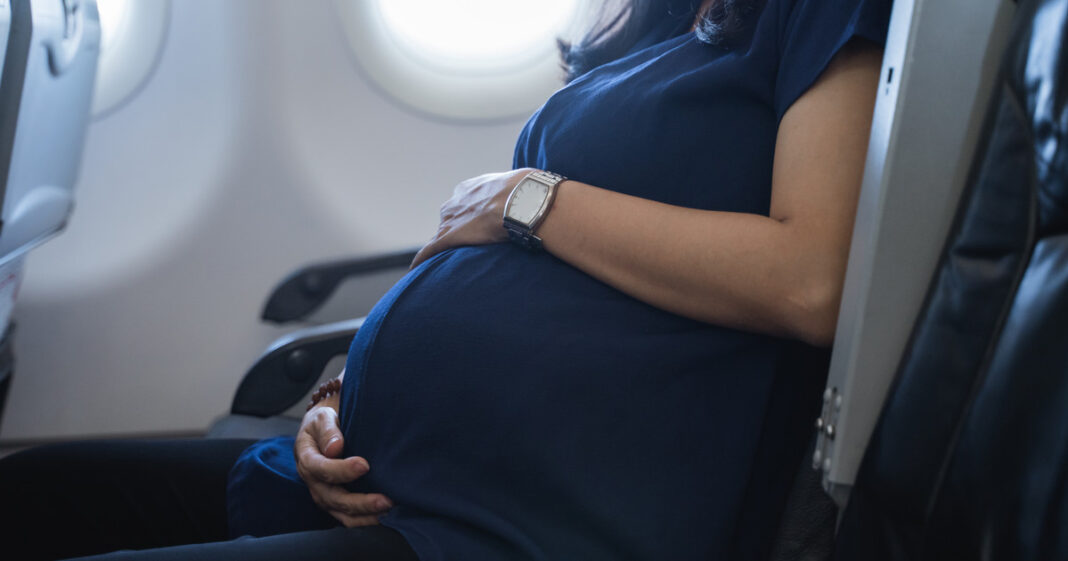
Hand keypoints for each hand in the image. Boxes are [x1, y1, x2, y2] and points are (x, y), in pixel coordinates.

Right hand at [294, 398, 392, 526]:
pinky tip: (385, 515)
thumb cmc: (324, 423)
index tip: (364, 465)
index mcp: (307, 459)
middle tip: (385, 500)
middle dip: (360, 502)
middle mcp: (314, 482)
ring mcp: (324, 495)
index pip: (320, 469)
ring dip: (366, 515)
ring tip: (388, 510)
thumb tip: (334, 448)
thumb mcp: (322, 418)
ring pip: (342, 513)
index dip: (341, 470)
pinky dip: (366, 520)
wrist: (322, 430)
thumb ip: (328, 431)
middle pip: (333, 498)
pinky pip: (349, 517)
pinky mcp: (336, 503)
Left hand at [410, 168, 534, 267]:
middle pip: (450, 219)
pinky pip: (430, 250)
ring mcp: (451, 219)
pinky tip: (416, 269)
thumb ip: (521, 194)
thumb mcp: (523, 186)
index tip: (478, 225)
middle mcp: (456, 201)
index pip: (465, 204)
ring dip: (444, 247)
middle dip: (456, 230)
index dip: (471, 216)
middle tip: (469, 245)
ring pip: (441, 235)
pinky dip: (423, 259)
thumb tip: (537, 198)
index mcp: (472, 188)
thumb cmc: (529, 192)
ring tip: (444, 261)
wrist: (523, 200)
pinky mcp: (448, 237)